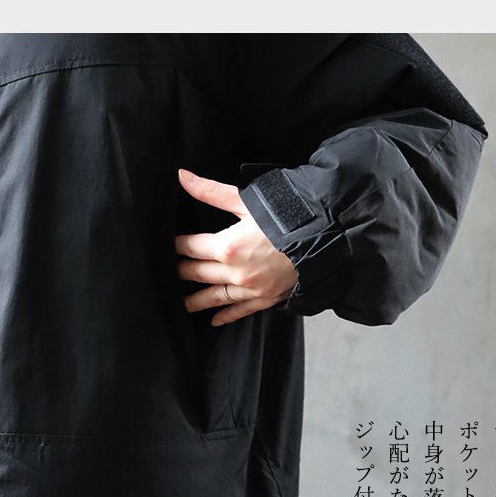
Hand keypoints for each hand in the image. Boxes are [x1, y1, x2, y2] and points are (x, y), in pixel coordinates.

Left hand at [175, 168, 298, 326]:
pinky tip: (214, 320)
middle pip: (197, 273)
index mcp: (227, 246)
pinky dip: (226, 316)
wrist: (327, 237)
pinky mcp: (266, 298)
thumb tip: (182, 176)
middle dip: (181, 271)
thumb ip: (211, 191)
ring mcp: (251, 288)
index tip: (169, 246)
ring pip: (215, 297)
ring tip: (182, 304)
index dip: (176, 245)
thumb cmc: (287, 216)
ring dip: (196, 301)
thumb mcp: (246, 200)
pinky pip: (240, 310)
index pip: (190, 247)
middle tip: (168, 273)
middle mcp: (235, 272)